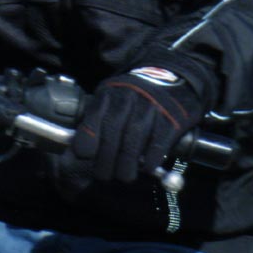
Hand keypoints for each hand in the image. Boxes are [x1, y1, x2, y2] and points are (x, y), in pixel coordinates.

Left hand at [64, 67, 204, 183]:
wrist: (172, 76)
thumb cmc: (134, 96)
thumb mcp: (111, 98)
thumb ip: (97, 119)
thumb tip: (80, 151)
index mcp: (109, 93)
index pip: (94, 116)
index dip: (87, 138)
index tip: (84, 155)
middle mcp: (129, 98)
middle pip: (113, 132)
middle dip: (106, 160)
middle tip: (104, 175)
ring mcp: (151, 107)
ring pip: (134, 140)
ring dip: (126, 165)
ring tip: (124, 176)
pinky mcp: (172, 118)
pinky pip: (158, 144)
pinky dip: (150, 159)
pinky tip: (146, 167)